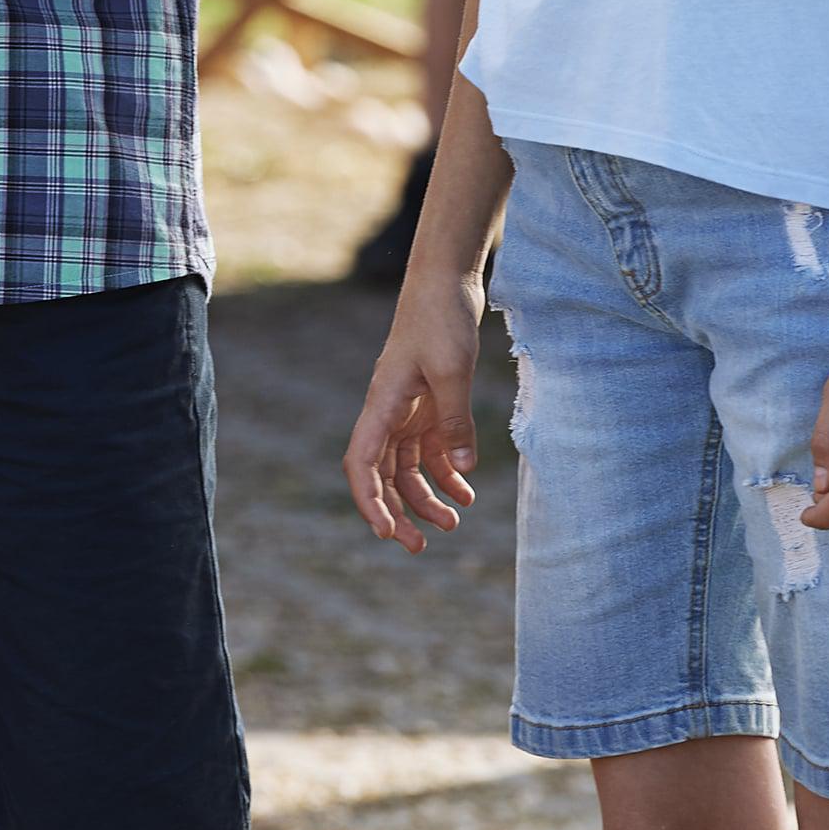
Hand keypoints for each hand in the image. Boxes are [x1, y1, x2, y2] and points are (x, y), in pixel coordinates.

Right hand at [342, 282, 485, 554]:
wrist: (446, 281)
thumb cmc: (440, 318)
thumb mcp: (453, 370)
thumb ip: (455, 423)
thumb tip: (462, 473)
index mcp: (382, 404)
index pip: (362, 463)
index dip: (369, 501)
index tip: (386, 532)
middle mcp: (389, 411)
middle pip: (382, 473)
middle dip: (398, 512)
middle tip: (421, 548)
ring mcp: (408, 407)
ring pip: (407, 466)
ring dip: (426, 497)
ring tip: (454, 523)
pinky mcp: (429, 401)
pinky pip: (431, 448)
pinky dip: (446, 472)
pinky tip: (466, 489)